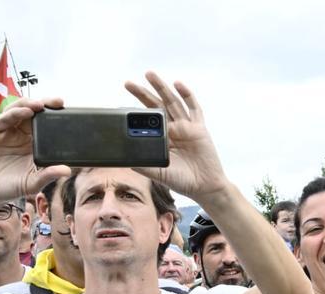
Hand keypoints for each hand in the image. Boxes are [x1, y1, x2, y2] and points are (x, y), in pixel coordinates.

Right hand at [0, 99, 70, 204]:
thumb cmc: (7, 188)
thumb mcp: (31, 183)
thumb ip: (47, 175)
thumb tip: (67, 170)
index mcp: (32, 145)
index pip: (45, 126)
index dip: (55, 117)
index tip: (69, 113)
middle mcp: (19, 135)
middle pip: (33, 114)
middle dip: (46, 105)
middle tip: (58, 102)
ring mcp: (4, 132)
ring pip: (18, 111)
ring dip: (30, 105)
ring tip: (41, 105)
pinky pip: (3, 119)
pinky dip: (15, 113)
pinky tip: (26, 112)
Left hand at [124, 72, 229, 201]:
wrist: (205, 187)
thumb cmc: (182, 181)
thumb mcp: (158, 174)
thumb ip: (144, 166)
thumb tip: (125, 161)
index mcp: (160, 139)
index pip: (145, 120)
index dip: (134, 111)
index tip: (119, 104)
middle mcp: (172, 130)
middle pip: (155, 106)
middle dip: (142, 93)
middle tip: (127, 83)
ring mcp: (186, 127)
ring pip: (172, 102)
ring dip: (161, 87)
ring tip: (149, 74)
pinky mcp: (199, 128)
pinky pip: (194, 108)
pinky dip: (187, 95)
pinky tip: (178, 84)